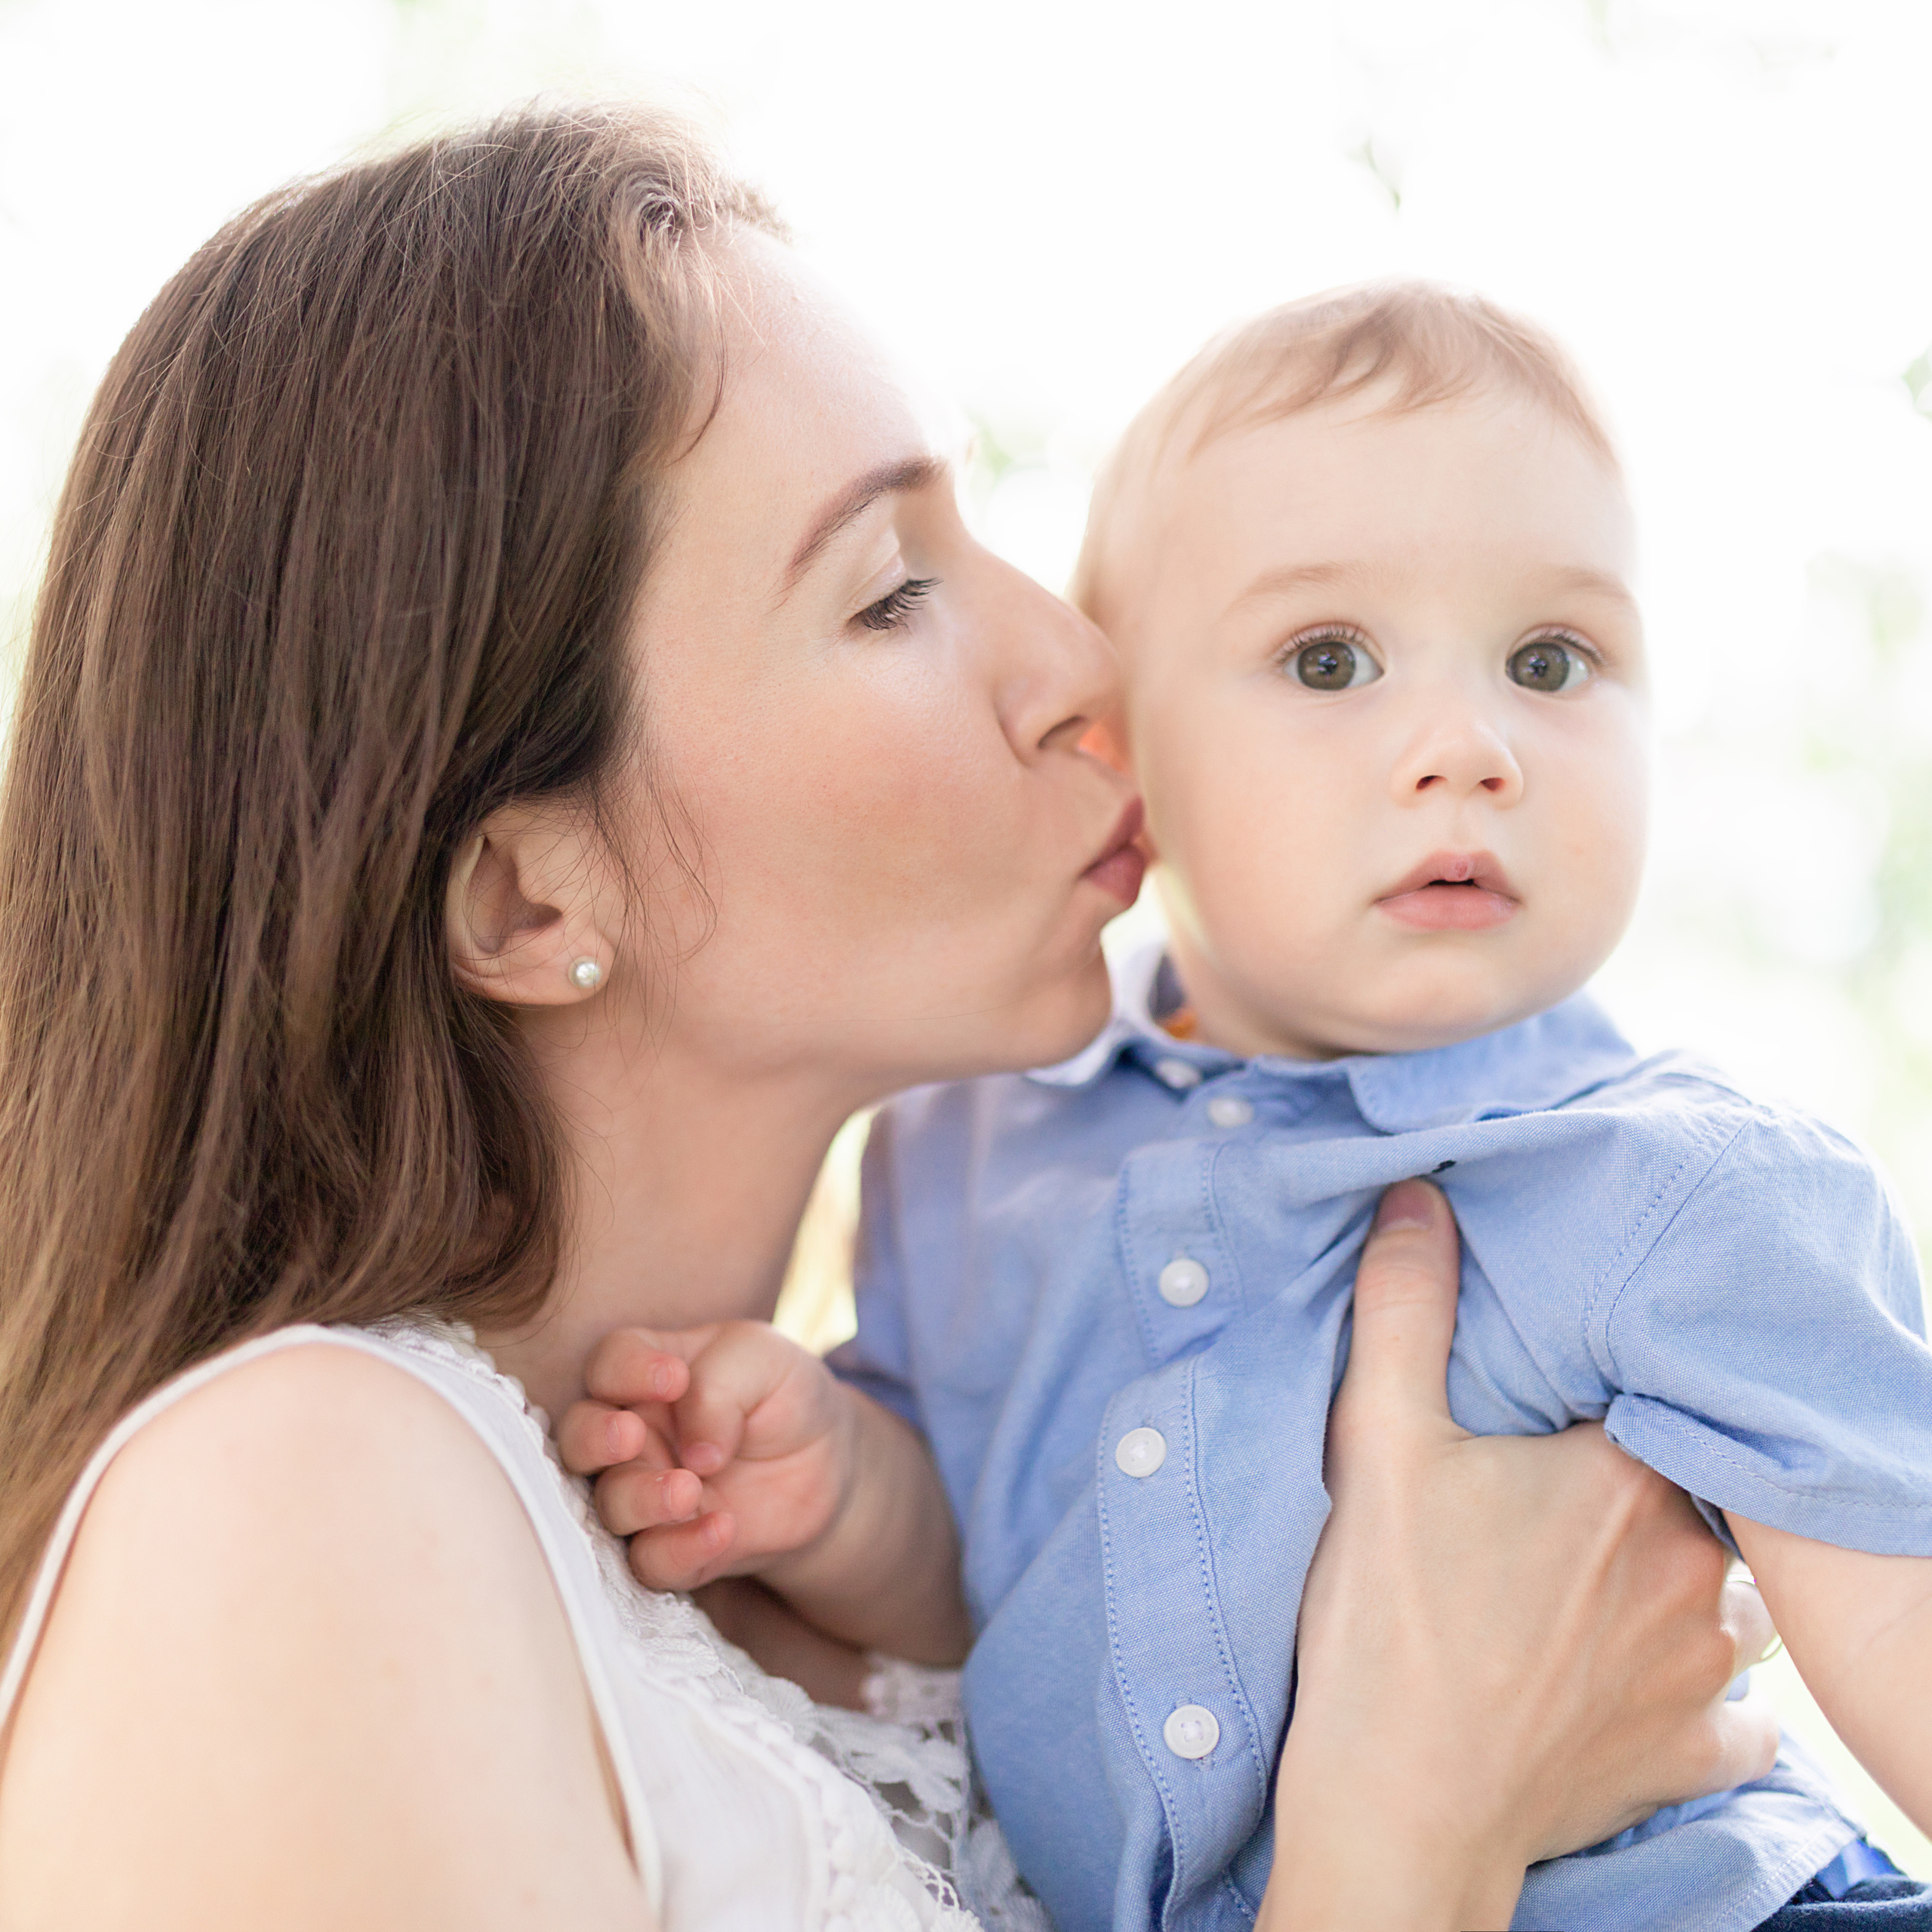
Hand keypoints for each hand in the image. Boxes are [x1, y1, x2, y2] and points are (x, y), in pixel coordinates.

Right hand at [561, 1323, 970, 1663]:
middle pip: (578, 1438)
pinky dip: (679, 1549)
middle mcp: (633, 1434)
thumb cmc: (782, 1396)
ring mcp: (646, 1494)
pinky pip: (652, 1560)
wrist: (828, 1466)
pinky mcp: (671, 1548)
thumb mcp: (764, 1361)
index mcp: (646, 1373)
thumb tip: (694, 1452)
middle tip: (630, 1436)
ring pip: (609, 1504)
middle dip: (594, 1438)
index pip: (610, 1362)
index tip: (675, 1378)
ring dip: (641, 1498)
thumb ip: (720, 1386)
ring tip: (689, 1490)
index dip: (627, 1370)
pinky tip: (721, 1530)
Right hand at [1260, 1178, 1779, 1931]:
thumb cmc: (1386, 1620)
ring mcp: (1703, 1667)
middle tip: (1570, 1488)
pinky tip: (1643, 1677)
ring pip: (1735, 1595)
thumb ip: (1406, 1311)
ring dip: (1690, 1581)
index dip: (1616, 1389)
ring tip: (1609, 1577)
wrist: (1400, 1806)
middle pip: (1700, 1490)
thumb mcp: (1377, 1442)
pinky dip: (1705, 1694)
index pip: (1657, 1392)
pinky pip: (1740, 1713)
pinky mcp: (1692, 1753)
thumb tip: (1420, 1198)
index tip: (1571, 1401)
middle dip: (1651, 1482)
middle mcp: (1694, 1564)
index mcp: (1625, 1476)